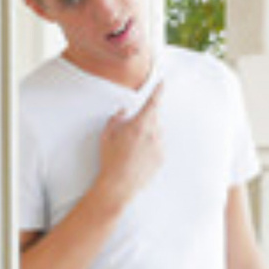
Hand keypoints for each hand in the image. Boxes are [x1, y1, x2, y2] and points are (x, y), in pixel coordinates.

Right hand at [97, 82, 163, 205]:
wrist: (119, 185)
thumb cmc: (110, 159)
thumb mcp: (106, 135)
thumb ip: (116, 119)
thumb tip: (123, 112)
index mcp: (139, 125)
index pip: (152, 103)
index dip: (158, 91)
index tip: (162, 83)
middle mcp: (152, 134)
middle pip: (153, 119)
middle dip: (143, 121)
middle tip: (129, 134)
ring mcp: (158, 147)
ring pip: (155, 133)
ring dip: (146, 135)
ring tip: (131, 150)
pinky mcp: (161, 159)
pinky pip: (157, 147)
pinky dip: (149, 148)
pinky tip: (136, 158)